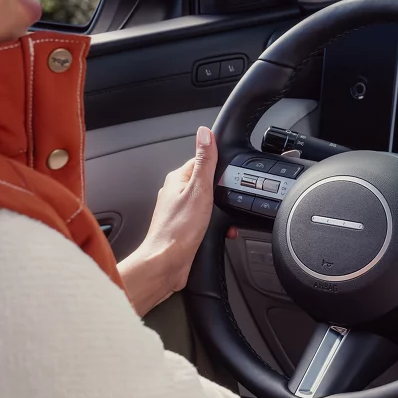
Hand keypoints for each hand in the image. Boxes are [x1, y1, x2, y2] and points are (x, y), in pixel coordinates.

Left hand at [118, 127, 217, 314]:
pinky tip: (220, 232)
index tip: (230, 176)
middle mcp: (176, 193)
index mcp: (177, 179)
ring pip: (208, 203)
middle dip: (223, 193)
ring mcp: (179, 211)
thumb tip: (205, 133)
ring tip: (224, 220)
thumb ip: (205, 161)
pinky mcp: (184, 227)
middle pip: (207, 182)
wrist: (166, 264)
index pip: (203, 160)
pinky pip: (205, 219)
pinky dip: (215, 225)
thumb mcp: (199, 190)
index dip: (219, 167)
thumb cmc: (179, 230)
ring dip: (220, 211)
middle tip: (228, 201)